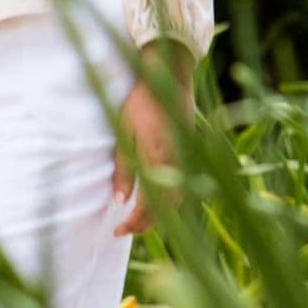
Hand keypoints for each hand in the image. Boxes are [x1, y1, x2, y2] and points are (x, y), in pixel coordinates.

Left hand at [112, 51, 192, 237]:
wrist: (169, 76)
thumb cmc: (141, 101)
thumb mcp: (124, 132)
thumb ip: (123, 168)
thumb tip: (120, 202)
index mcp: (158, 160)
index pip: (149, 206)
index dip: (134, 223)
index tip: (118, 231)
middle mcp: (177, 165)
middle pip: (166, 209)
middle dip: (146, 224)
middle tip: (125, 230)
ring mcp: (186, 160)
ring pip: (176, 200)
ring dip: (159, 214)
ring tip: (138, 220)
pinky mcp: (189, 154)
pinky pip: (181, 187)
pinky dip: (168, 200)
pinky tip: (155, 200)